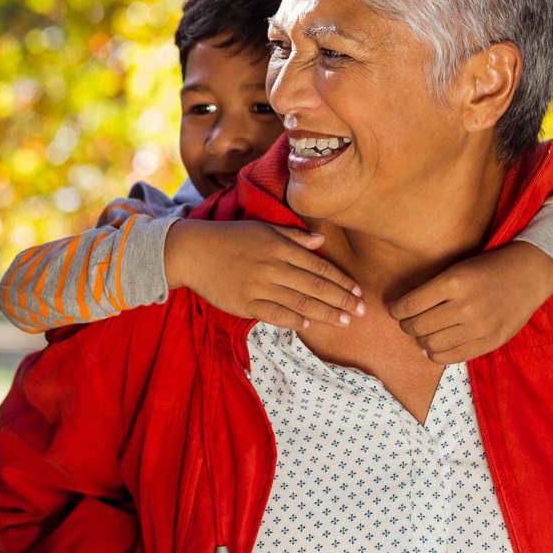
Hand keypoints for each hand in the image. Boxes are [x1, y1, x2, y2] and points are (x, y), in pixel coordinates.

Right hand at [165, 219, 362, 329]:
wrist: (192, 251)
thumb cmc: (229, 237)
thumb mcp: (262, 227)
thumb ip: (293, 236)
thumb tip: (322, 241)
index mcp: (279, 246)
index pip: (318, 267)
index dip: (341, 280)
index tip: (357, 291)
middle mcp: (273, 267)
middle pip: (315, 287)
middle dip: (341, 300)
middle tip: (360, 312)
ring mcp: (258, 286)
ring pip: (300, 303)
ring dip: (326, 313)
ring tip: (344, 321)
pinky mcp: (244, 303)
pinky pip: (274, 315)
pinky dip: (293, 320)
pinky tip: (308, 324)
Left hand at [387, 241, 552, 363]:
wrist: (530, 274)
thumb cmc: (487, 268)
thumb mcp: (457, 268)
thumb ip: (432, 288)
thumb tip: (401, 312)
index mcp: (454, 281)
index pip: (410, 304)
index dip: (396, 310)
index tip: (395, 309)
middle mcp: (466, 305)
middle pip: (417, 326)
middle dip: (405, 325)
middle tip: (406, 322)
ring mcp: (480, 326)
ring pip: (431, 344)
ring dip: (420, 340)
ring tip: (422, 333)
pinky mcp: (490, 341)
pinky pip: (452, 357)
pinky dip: (435, 354)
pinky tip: (433, 347)